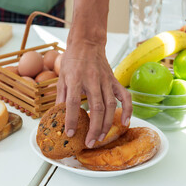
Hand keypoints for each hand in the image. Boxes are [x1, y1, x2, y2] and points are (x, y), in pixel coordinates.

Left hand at [56, 29, 131, 147]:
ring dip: (107, 124)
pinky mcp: (114, 80)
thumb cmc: (72, 60)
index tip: (70, 134)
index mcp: (75, 79)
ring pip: (110, 106)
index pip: (72, 102)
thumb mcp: (61, 76)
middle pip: (96, 108)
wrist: (87, 43)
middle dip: (94, 128)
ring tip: (101, 138)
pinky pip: (124, 96)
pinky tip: (125, 123)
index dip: (71, 119)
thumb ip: (61, 96)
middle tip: (89, 143)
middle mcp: (92, 80)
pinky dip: (127, 110)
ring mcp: (106, 81)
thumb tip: (58, 115)